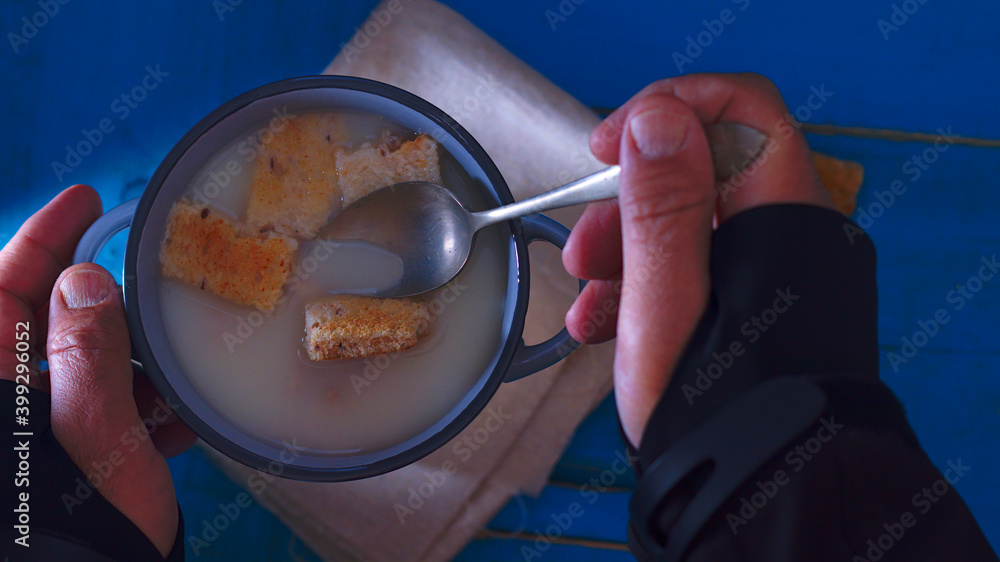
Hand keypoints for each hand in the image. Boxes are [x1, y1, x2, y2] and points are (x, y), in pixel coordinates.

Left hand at [0, 185, 196, 555]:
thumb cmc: (80, 535)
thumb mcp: (95, 442)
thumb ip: (86, 357)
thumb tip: (85, 281)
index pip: (3, 290)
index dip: (41, 237)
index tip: (85, 199)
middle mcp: (12, 403)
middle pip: (46, 323)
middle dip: (103, 307)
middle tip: (149, 291)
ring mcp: (37, 430)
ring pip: (80, 364)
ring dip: (130, 366)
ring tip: (170, 383)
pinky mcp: (64, 457)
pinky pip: (97, 407)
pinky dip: (136, 409)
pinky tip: (170, 426)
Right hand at [563, 73, 833, 446]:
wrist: (758, 494)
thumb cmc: (715, 410)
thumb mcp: (667, 303)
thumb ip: (662, 207)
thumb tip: (657, 118)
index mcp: (782, 220)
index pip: (741, 111)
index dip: (668, 110)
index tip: (609, 144)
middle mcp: (791, 236)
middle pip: (705, 173)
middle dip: (630, 201)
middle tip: (584, 240)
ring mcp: (778, 272)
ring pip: (695, 227)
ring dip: (629, 252)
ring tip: (586, 299)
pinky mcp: (762, 305)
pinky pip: (702, 270)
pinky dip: (650, 287)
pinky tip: (606, 325)